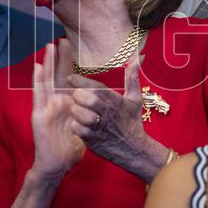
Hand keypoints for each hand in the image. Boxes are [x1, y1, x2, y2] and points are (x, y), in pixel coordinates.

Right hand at [31, 40, 84, 179]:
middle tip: (63, 39)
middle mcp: (55, 102)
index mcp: (66, 103)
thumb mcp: (86, 126)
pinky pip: (38, 95)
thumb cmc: (70, 147)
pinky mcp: (39, 114)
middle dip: (60, 58)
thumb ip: (92, 112)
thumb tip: (104, 104)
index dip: (70, 64)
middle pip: (57, 75)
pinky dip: (38, 81)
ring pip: (46, 81)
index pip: (68, 79)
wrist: (58, 164)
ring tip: (49, 47)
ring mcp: (46, 107)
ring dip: (47, 63)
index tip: (74, 47)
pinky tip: (39, 68)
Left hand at [66, 57, 164, 182]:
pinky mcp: (92, 140)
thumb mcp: (135, 99)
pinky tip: (79, 124)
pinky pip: (77, 129)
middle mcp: (106, 113)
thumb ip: (132, 78)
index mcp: (115, 101)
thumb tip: (137, 58)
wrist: (134, 149)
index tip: (70, 78)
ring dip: (75, 111)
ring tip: (77, 110)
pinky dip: (75, 126)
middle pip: (85, 98)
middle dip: (77, 96)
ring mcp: (99, 127)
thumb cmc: (131, 121)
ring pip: (79, 114)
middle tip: (76, 97)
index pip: (96, 87)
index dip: (81, 81)